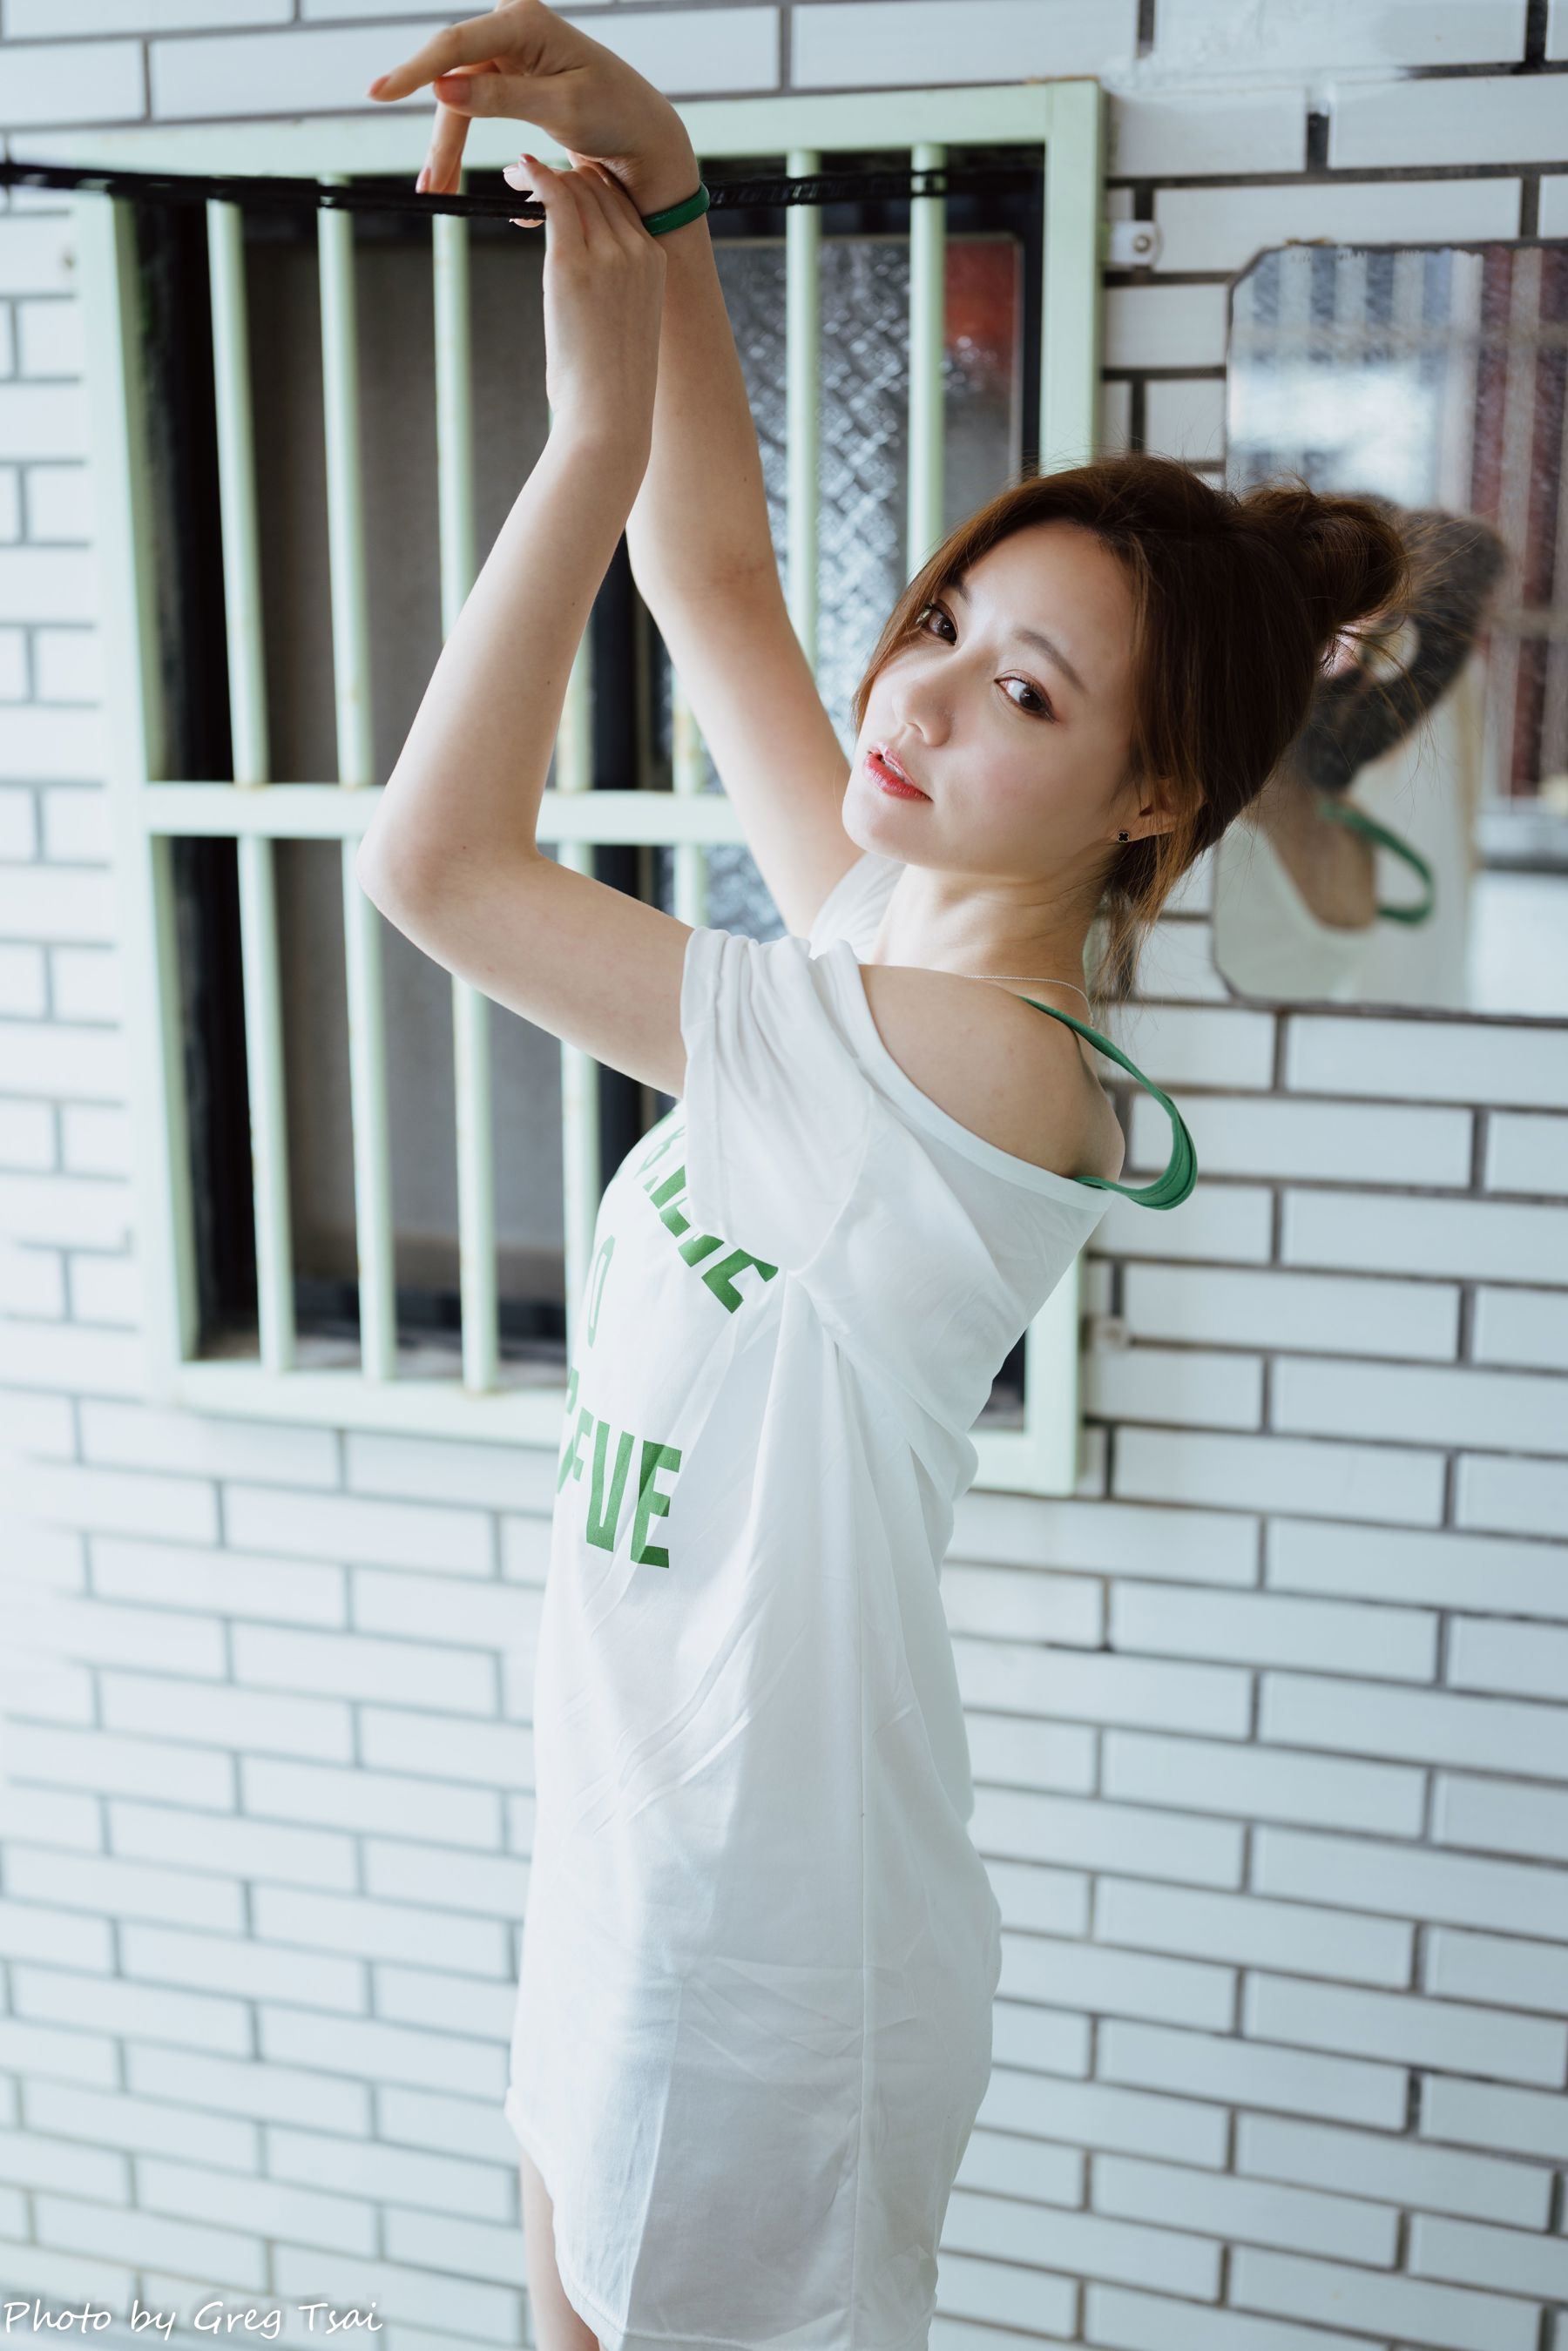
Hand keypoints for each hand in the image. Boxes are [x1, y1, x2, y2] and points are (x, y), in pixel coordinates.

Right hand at [366, 0, 697, 212]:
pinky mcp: (512, 78)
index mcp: (526, 22)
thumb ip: (502, 98)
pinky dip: (462, 143)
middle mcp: (514, 27)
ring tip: (436, 192)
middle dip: (439, 135)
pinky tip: (449, 176)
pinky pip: (474, 107)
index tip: (379, 94)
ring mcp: (511, 52)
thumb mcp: (562, 109)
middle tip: (427, 184)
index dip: (415, 72)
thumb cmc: (616, 117)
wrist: (644, 136)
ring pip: (460, 99)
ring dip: (447, 147)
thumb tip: (443, 89)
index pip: (457, 46)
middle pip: (453, 79)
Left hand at [512, 154, 665, 454]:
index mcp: (654, 262)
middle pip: (599, 186)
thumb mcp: (623, 328)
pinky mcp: (572, 263)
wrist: (610, 414)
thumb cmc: (611, 385)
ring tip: (514, 177)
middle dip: (564, 173)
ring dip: (543, 174)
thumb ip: (611, 292)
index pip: (621, 202)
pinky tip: (518, 169)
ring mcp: (608, 254)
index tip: (560, 189)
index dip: (588, 187)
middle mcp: (637, 250)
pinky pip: (555, 198)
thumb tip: (580, 296)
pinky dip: (535, 176)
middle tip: (528, 178)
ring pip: (576, 186)